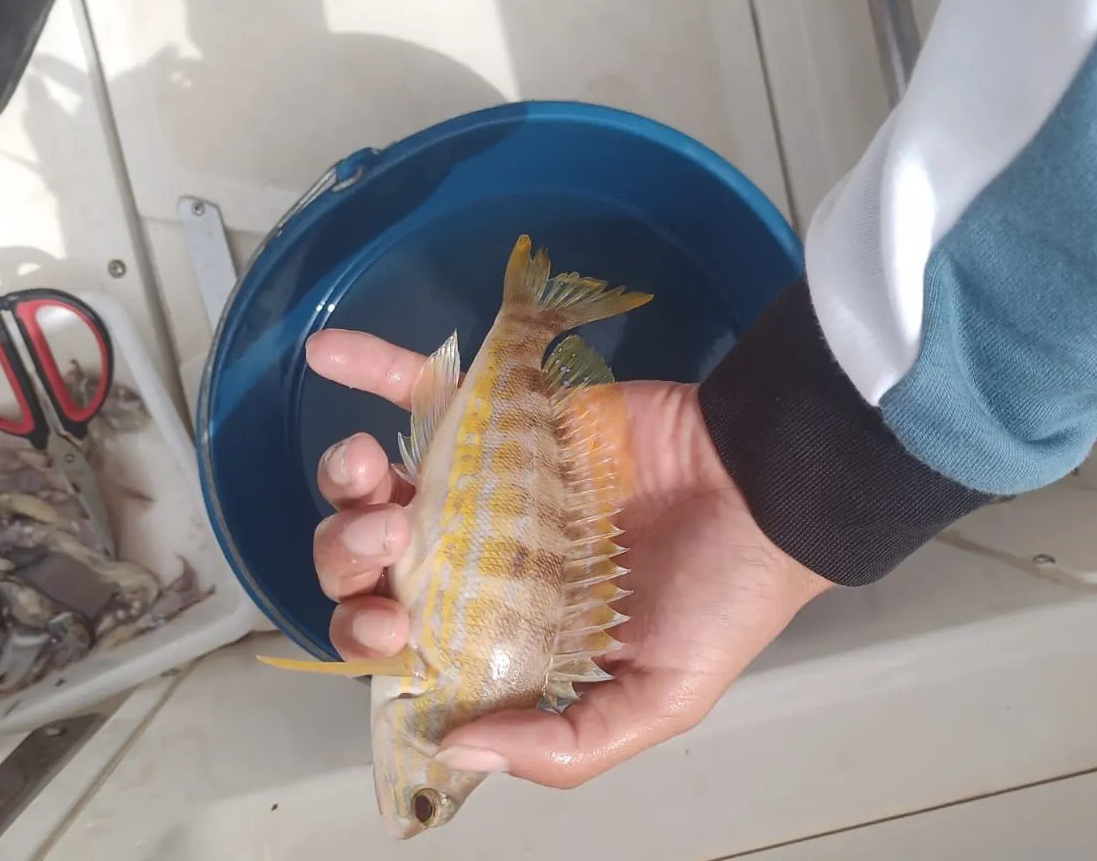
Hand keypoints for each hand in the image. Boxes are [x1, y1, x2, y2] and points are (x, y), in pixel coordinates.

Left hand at [307, 329, 831, 787]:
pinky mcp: (508, 412)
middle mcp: (481, 556)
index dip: (371, 634)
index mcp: (503, 630)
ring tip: (371, 468)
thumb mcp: (661, 701)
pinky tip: (326, 350)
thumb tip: (452, 745)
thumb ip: (567, 746)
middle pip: (375, 559)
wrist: (770, 486)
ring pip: (385, 478)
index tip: (393, 622)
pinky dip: (371, 364)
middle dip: (348, 554)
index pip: (403, 640)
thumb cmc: (722, 596)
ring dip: (348, 475)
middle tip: (387, 541)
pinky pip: (426, 386)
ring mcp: (488, 480)